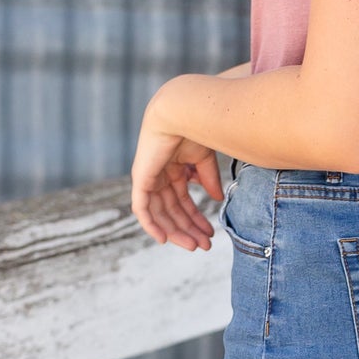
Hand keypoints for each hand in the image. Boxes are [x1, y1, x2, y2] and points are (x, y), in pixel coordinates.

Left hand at [130, 83, 224, 250]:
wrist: (183, 111)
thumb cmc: (195, 127)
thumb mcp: (205, 160)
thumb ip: (209, 180)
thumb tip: (217, 200)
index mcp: (173, 169)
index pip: (183, 202)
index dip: (196, 219)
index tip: (211, 234)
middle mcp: (159, 175)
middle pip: (172, 211)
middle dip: (188, 229)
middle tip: (204, 246)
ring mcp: (148, 177)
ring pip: (159, 214)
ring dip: (176, 231)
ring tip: (194, 245)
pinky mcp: (141, 178)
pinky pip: (142, 209)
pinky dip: (151, 225)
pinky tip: (163, 239)